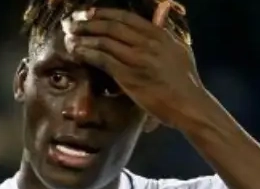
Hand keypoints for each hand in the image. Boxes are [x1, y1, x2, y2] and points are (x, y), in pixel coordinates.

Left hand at [68, 8, 210, 128]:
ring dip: (83, 38)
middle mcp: (147, 43)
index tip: (88, 13)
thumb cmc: (185, 81)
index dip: (103, 13)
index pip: (125, 17)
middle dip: (88, 22)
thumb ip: (165, 32)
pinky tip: (77, 52)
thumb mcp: (180, 49)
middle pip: (111, 26)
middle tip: (72, 23)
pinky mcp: (129, 76)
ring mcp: (137, 59)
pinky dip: (87, 54)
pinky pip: (102, 60)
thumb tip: (160, 13)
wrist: (189, 105)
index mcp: (159, 34)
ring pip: (104, 42)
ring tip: (70, 37)